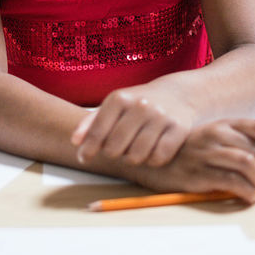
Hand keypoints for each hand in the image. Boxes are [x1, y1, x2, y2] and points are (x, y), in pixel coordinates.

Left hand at [71, 84, 197, 168]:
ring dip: (133, 158)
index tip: (83, 159)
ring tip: (136, 148)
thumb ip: (91, 122)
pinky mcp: (179, 128)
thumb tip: (75, 142)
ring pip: (136, 157)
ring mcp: (160, 116)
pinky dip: (153, 159)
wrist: (177, 95)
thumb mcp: (114, 106)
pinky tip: (153, 149)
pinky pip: (158, 158)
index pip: (97, 132)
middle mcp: (140, 105)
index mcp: (120, 98)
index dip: (88, 149)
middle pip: (114, 149)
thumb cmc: (137, 104)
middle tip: (120, 147)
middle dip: (114, 153)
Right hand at [128, 117, 254, 201]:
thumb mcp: (207, 138)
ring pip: (249, 165)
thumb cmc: (184, 152)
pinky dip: (247, 192)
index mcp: (221, 124)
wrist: (149, 160)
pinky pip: (234, 183)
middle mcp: (216, 136)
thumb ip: (230, 143)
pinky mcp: (200, 175)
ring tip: (254, 188)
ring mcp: (208, 154)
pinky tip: (246, 197)